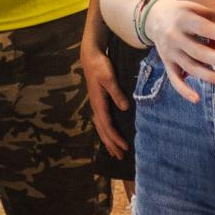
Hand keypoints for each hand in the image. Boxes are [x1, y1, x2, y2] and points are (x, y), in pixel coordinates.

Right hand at [82, 38, 129, 159]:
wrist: (90, 57)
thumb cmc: (100, 66)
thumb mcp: (109, 77)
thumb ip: (116, 92)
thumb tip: (124, 108)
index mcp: (98, 103)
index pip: (107, 125)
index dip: (115, 138)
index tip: (125, 147)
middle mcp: (96, 107)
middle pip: (103, 130)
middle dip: (111, 144)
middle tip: (120, 157)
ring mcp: (96, 105)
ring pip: (101, 128)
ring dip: (108, 141)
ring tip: (114, 152)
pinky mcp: (98, 102)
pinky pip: (101, 122)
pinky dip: (105, 132)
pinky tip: (109, 135)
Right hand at [150, 0, 214, 102]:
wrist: (154, 18)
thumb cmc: (180, 12)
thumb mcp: (193, 7)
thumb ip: (211, 18)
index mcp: (183, 20)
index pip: (205, 29)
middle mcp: (175, 37)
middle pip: (200, 53)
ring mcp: (170, 52)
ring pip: (192, 68)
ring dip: (213, 77)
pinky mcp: (167, 63)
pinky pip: (174, 79)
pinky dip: (184, 90)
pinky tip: (196, 99)